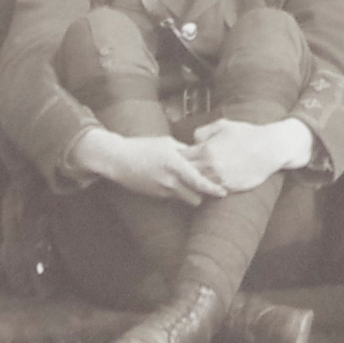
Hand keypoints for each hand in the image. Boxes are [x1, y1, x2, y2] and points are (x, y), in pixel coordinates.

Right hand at [77, 129, 223, 202]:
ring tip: (192, 185)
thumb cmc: (144, 147)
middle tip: (209, 188)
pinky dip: (178, 192)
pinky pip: (174, 197)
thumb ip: (185, 150)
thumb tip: (201, 154)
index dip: (212, 189)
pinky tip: (174, 183)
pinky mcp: (156, 195)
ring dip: (190, 195)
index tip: (224, 193)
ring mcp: (162, 190)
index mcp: (175, 164)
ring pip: (185, 200)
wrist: (119, 160)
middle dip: (203, 195)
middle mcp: (170, 180)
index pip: (199, 181)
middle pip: (196, 197)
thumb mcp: (167, 142)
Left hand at [190, 116, 313, 193]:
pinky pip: (211, 191)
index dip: (179, 157)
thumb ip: (204, 131)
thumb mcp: (224, 125)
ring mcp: (219, 179)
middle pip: (186, 173)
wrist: (270, 149)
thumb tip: (193, 141)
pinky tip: (207, 184)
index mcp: (206, 149)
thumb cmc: (247, 134)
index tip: (179, 156)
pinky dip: (207, 188)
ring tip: (191, 179)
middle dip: (183, 171)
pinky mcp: (228, 188)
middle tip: (181, 170)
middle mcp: (210, 166)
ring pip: (197, 185)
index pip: (182, 157)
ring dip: (194, 182)